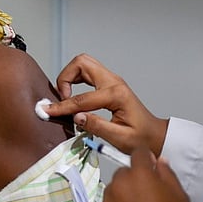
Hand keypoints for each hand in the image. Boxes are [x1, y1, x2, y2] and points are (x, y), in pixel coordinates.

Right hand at [43, 53, 168, 154]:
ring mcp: (112, 81)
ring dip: (70, 76)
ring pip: (83, 64)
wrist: (153, 135)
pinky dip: (76, 79)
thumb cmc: (141, 138)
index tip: (49, 111)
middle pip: (82, 63)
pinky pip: (87, 72)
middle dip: (65, 77)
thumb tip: (76, 117)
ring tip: (66, 98)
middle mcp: (114, 82)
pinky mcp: (109, 84)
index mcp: (116, 95)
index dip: (63, 106)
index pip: (82, 98)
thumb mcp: (120, 138)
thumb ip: (97, 127)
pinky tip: (73, 96)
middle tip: (62, 99)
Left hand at [100, 148, 191, 201]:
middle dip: (134, 177)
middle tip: (146, 194)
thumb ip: (167, 173)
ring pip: (114, 189)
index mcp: (140, 173)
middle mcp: (119, 183)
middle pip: (124, 172)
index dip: (145, 157)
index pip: (138, 152)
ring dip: (123, 193)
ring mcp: (108, 201)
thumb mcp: (179, 194)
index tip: (151, 167)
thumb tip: (158, 161)